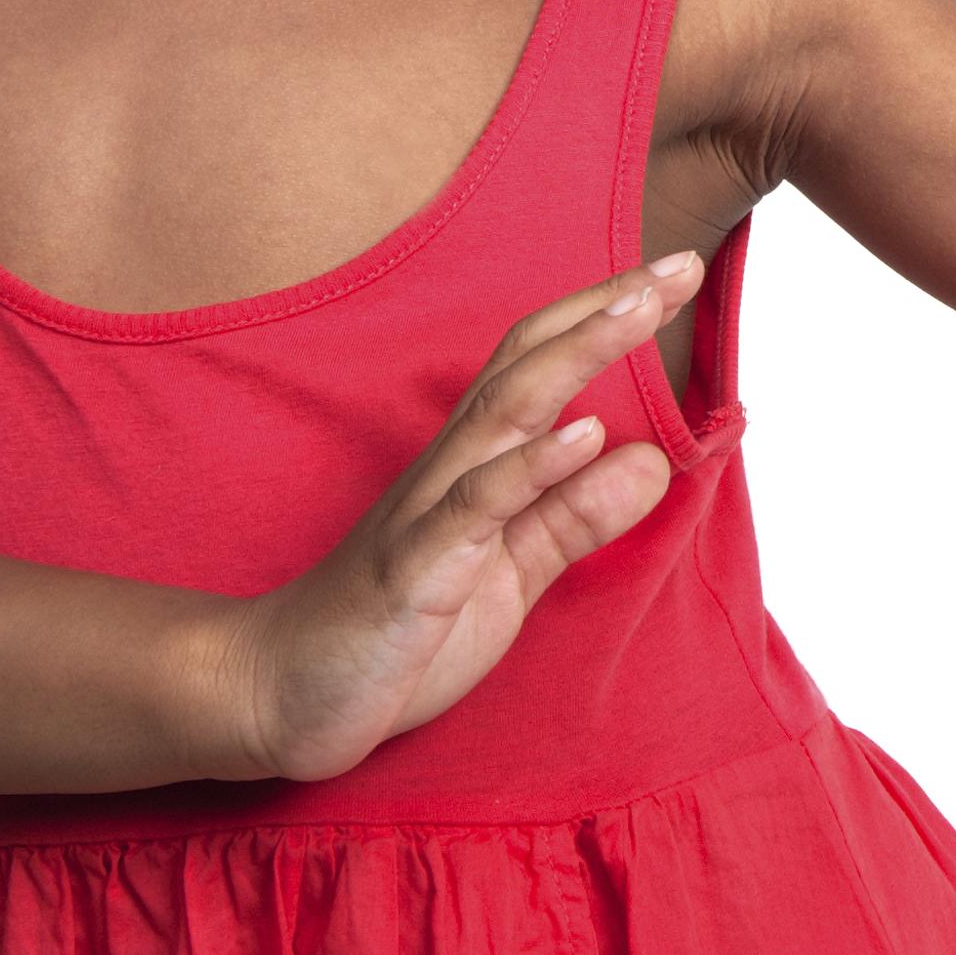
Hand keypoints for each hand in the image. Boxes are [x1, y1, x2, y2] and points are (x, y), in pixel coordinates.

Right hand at [213, 252, 702, 781]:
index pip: (543, 366)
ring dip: (575, 356)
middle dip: (603, 310)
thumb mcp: (508, 575)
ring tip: (640, 308)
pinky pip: (473, 507)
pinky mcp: (413, 571)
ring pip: (504, 414)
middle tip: (678, 262)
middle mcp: (451, 470)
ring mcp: (427, 513)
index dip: (605, 317)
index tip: (678, 271)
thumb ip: (573, 519)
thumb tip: (653, 461)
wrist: (277, 692)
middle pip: (529, 365)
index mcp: (475, 466)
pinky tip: (585, 434)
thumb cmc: (393, 628)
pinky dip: (530, 466)